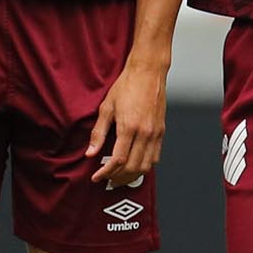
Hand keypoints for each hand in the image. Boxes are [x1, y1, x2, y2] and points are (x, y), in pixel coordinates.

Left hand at [87, 58, 167, 187]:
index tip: (97, 177)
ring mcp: (155, 133)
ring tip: (120, 177)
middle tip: (107, 180)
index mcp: (129, 127)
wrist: (148, 72)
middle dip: (118, 178)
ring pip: (146, 165)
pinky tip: (135, 165)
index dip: (106, 172)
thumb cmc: (127, 86)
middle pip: (132, 167)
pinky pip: (155, 157)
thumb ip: (98, 132)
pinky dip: (145, 165)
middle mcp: (145, 133)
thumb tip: (90, 152)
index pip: (117, 160)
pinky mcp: (161, 131)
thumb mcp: (106, 107)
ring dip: (132, 175)